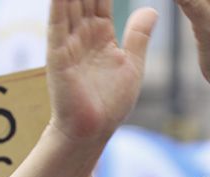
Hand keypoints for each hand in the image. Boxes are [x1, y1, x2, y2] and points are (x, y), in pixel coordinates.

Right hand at [45, 0, 156, 140]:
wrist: (93, 131)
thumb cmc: (110, 103)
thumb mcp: (132, 64)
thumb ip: (139, 36)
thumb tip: (152, 9)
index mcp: (100, 33)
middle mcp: (81, 32)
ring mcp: (68, 41)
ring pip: (69, 1)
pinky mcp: (57, 53)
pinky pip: (57, 22)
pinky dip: (58, 3)